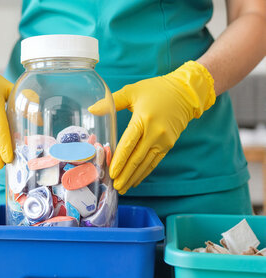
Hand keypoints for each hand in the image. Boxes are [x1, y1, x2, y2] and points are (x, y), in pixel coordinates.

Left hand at [88, 61, 215, 193]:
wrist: (185, 93)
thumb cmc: (155, 90)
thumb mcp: (132, 91)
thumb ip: (111, 101)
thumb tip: (92, 109)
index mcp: (144, 120)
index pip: (128, 144)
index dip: (119, 160)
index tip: (111, 172)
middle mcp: (155, 133)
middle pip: (137, 158)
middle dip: (125, 174)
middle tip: (114, 187)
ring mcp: (164, 141)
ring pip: (146, 163)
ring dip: (134, 177)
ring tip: (122, 188)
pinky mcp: (169, 145)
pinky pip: (154, 162)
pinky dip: (144, 172)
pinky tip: (136, 180)